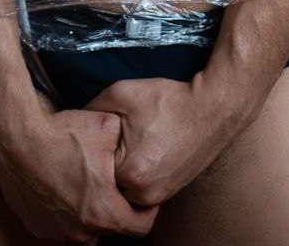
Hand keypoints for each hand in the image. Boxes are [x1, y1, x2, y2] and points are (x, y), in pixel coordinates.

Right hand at [0, 103, 158, 242]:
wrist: (18, 139)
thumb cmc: (63, 135)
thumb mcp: (108, 128)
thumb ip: (128, 143)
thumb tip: (136, 144)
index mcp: (103, 211)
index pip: (141, 226)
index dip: (148, 210)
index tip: (143, 197)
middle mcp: (81, 229)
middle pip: (110, 225)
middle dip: (114, 205)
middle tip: (109, 182)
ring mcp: (57, 230)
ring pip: (84, 226)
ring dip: (88, 209)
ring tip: (83, 181)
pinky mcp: (37, 225)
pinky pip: (59, 222)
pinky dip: (64, 209)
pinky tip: (61, 183)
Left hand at [84, 76, 234, 207]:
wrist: (212, 108)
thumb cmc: (168, 100)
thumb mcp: (122, 93)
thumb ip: (93, 110)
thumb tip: (76, 122)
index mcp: (130, 173)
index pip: (94, 167)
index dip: (96, 145)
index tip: (105, 130)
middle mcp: (145, 194)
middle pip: (108, 181)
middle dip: (108, 159)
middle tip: (120, 133)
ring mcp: (160, 196)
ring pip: (125, 187)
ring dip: (123, 167)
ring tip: (134, 139)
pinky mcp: (171, 192)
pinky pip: (142, 188)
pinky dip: (139, 171)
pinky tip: (146, 147)